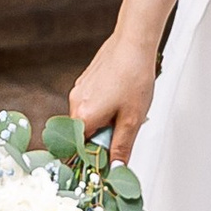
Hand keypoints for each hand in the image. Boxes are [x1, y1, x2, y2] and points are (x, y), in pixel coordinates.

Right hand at [65, 28, 159, 167]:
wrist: (134, 41)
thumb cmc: (134, 75)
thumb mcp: (132, 119)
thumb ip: (122, 147)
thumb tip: (116, 169)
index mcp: (83, 116)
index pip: (81, 150)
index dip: (95, 158)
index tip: (108, 162)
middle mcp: (75, 103)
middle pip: (85, 134)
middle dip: (104, 138)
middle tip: (125, 129)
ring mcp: (79, 90)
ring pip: (90, 118)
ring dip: (106, 122)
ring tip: (127, 109)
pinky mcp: (86, 81)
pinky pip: (92, 104)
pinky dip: (105, 107)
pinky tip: (122, 98)